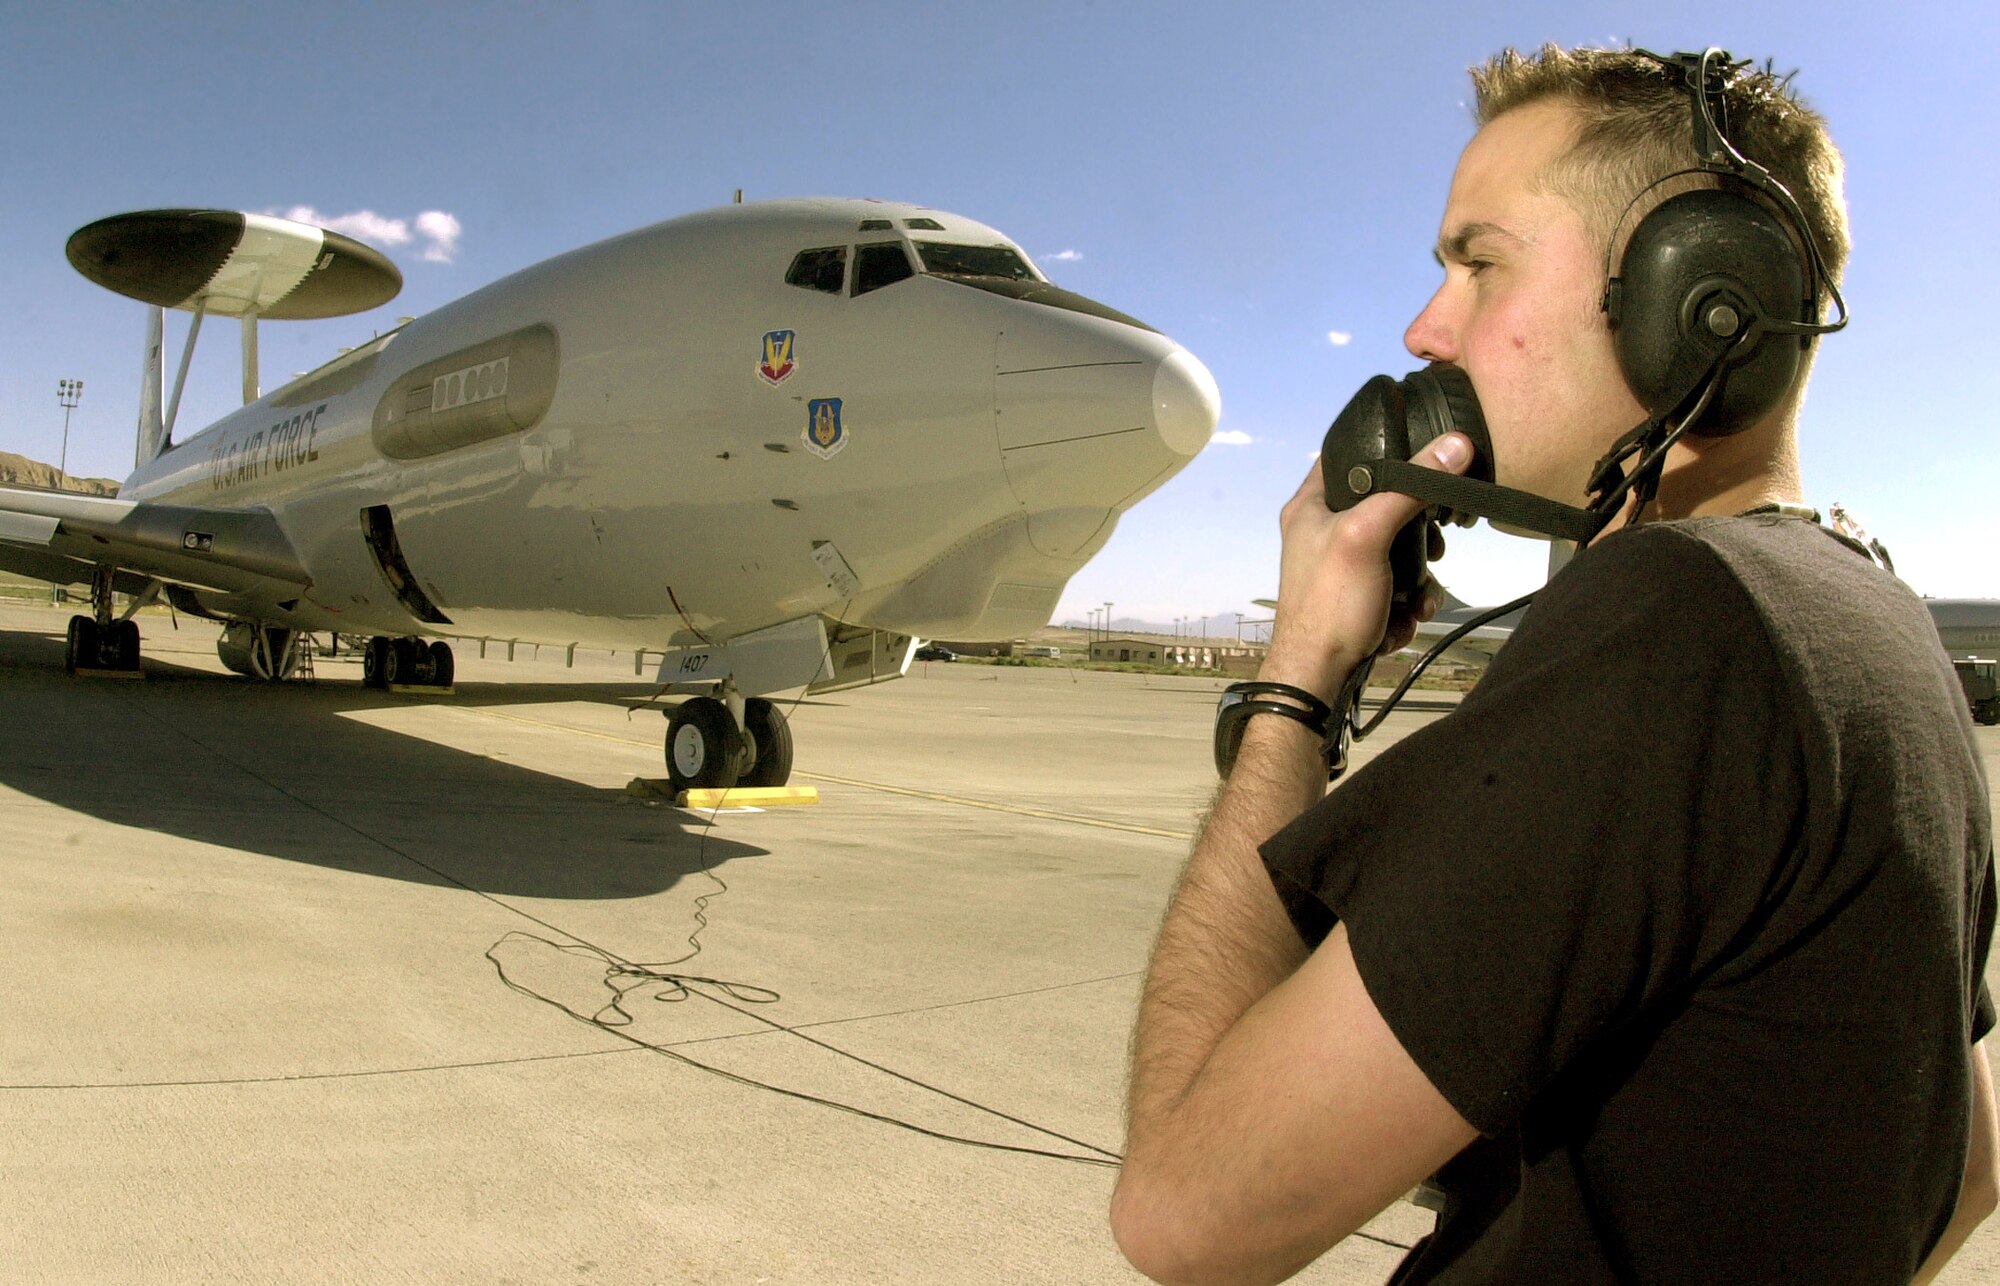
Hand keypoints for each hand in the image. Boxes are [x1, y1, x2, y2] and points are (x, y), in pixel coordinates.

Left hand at [1259, 433, 1473, 704]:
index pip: (1351, 455)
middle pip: (1389, 509)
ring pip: (1401, 555)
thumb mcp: (1368, 535)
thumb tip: (1456, 444)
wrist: (1317, 678)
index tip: (1424, 465)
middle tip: (1429, 552)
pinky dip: (1406, 607)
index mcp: (1311, 505)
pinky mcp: (1359, 598)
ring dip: (1419, 583)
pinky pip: (1398, 589)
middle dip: (1418, 539)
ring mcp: (1343, 567)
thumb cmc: (1329, 604)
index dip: (1389, 454)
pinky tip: (1400, 623)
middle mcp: (1325, 531)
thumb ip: (1411, 487)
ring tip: (1415, 602)